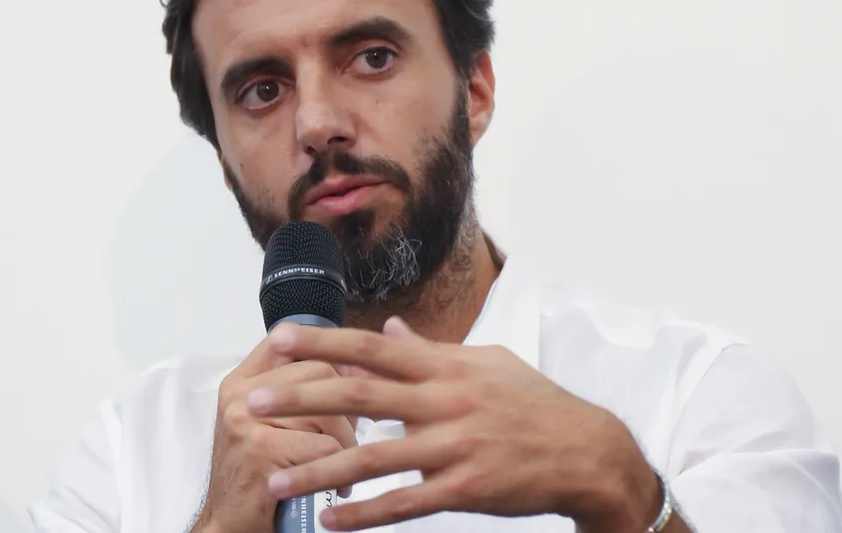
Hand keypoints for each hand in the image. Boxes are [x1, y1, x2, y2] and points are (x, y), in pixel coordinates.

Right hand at [195, 332, 358, 532]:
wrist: (230, 523)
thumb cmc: (259, 473)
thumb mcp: (268, 420)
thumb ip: (298, 389)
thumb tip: (359, 363)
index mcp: (242, 380)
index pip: (289, 337)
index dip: (330, 348)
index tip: (354, 371)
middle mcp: (240, 395)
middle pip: (320, 371)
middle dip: (347, 405)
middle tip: (348, 434)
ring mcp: (246, 421)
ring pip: (327, 411)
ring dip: (347, 443)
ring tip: (340, 464)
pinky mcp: (260, 451)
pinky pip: (324, 448)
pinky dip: (339, 470)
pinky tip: (334, 486)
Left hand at [245, 317, 662, 530]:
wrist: (586, 451)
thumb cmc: (534, 403)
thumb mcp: (487, 362)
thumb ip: (433, 349)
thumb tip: (393, 327)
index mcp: (447, 365)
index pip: (375, 347)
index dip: (324, 342)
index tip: (279, 338)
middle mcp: (446, 400)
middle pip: (362, 394)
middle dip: (303, 397)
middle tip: (255, 401)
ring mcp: (455, 445)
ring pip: (374, 457)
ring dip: (320, 468)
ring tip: (276, 476)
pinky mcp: (466, 487)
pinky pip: (405, 502)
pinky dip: (363, 512)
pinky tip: (328, 518)